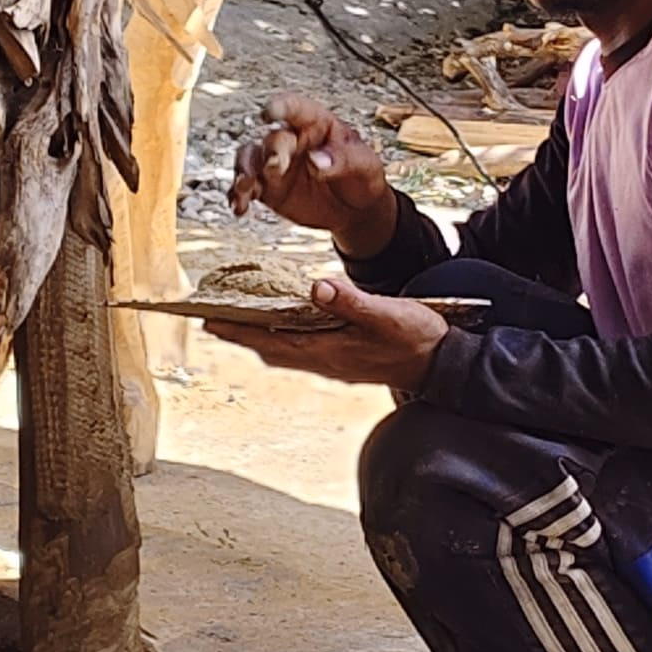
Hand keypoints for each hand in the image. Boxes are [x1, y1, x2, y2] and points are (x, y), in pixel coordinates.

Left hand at [206, 275, 447, 392]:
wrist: (443, 364)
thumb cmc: (418, 338)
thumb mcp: (389, 314)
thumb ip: (352, 302)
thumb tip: (315, 287)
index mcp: (331, 349)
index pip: (272, 339)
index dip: (239, 331)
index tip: (208, 320)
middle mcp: (326, 360)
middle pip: (269, 347)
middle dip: (238, 334)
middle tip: (208, 320)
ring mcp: (334, 362)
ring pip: (283, 351)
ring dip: (256, 337)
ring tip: (234, 323)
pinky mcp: (343, 359)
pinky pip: (299, 350)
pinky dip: (280, 338)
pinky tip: (279, 328)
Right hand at [229, 93, 397, 257]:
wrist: (356, 209)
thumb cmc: (361, 176)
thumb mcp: (364, 165)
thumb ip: (342, 160)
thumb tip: (316, 160)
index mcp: (314, 123)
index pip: (295, 108)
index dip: (280, 107)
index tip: (268, 113)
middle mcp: (290, 139)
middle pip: (271, 139)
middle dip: (271, 150)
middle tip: (277, 166)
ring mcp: (275, 163)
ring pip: (249, 159)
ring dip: (243, 170)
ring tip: (245, 187)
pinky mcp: (266, 187)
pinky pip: (245, 188)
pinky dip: (237, 195)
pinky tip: (239, 208)